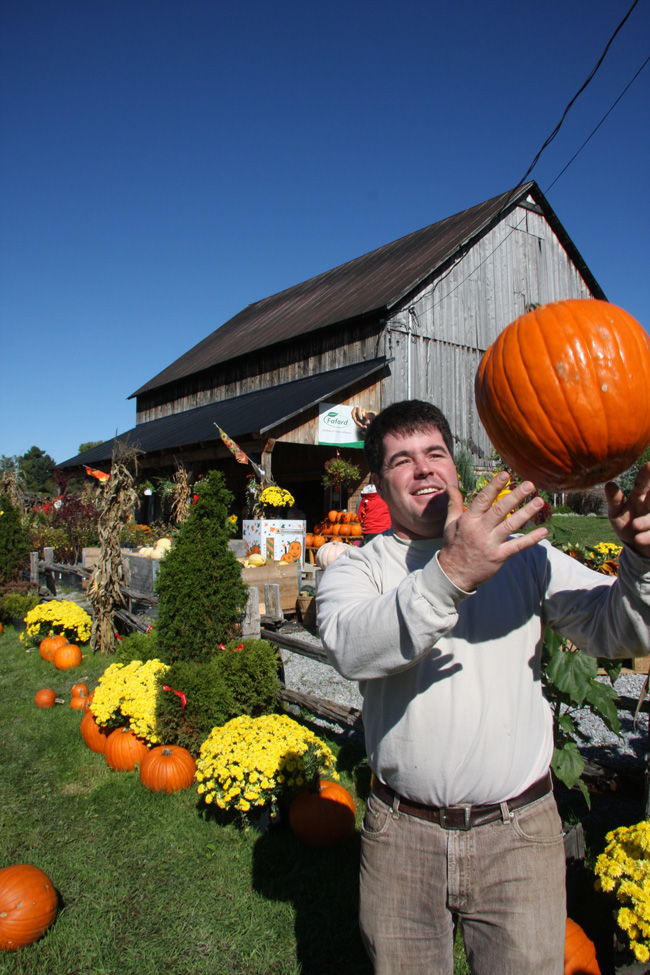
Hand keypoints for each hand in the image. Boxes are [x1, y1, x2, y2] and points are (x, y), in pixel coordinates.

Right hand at [437, 471, 547, 590]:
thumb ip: (454, 503)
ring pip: (511, 525)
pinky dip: (531, 539)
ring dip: (526, 512)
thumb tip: (450, 486)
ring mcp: (490, 543)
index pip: (483, 499)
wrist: (453, 574)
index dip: (494, 486)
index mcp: (468, 520)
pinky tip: (543, 531)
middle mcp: (480, 530)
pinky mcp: (499, 556)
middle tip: (529, 484)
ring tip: (539, 501)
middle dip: (516, 496)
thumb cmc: (453, 546)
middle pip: (500, 510)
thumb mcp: (450, 523)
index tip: (506, 475)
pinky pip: (517, 546)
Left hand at [605, 462, 649, 557]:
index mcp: (640, 495)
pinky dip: (647, 536)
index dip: (646, 474)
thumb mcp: (616, 513)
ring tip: (635, 525)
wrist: (635, 546)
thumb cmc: (626, 524)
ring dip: (647, 521)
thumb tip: (608, 484)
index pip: (642, 483)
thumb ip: (614, 500)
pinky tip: (639, 539)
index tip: (649, 464)